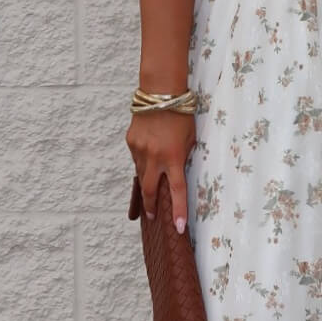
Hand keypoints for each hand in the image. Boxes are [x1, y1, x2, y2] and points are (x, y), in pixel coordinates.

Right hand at [126, 110, 194, 231]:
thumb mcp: (190, 139)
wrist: (160, 93)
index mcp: (174, 157)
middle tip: (152, 217)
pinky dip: (143, 160)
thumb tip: (175, 173)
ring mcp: (140, 150)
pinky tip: (149, 152)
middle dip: (151, 206)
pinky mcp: (131, 142)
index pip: (177, 191)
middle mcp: (155, 157)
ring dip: (147, 180)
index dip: (178, 211)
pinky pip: (137, 158)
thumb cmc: (181, 115)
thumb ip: (183, 157)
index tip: (178, 227)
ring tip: (152, 181)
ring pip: (141, 174)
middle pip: (150, 190)